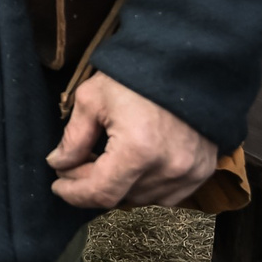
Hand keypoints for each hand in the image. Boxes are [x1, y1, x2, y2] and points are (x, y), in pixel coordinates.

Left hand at [48, 71, 216, 208]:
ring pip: (142, 198)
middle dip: (90, 184)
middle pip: (120, 196)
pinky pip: (167, 195)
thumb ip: (74, 137)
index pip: (101, 192)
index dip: (75, 194)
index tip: (58, 185)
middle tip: (73, 165)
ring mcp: (190, 173)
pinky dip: (145, 186)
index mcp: (138, 150)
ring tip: (103, 161)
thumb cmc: (134, 77)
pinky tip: (132, 166)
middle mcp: (168, 168)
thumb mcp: (92, 99)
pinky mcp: (203, 171)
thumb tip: (59, 163)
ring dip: (118, 186)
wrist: (184, 63)